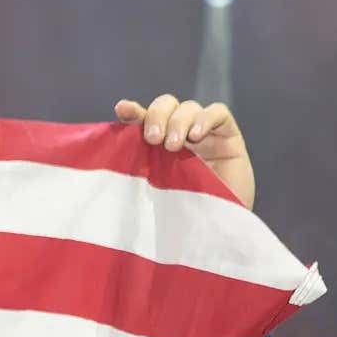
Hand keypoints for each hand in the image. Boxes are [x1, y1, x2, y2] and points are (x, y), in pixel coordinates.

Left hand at [113, 95, 254, 209]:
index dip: (133, 110)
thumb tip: (108, 168)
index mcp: (158, 146)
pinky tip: (197, 136)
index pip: (143, 118)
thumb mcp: (155, 192)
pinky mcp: (228, 136)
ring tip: (174, 146)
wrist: (219, 231)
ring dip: (178, 122)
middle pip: (166, 105)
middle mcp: (180, 134)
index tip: (123, 110)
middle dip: (157, 116)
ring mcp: (205, 133)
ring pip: (188, 107)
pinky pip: (218, 112)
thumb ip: (139, 174)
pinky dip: (205, 119)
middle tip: (153, 139)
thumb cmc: (182, 217)